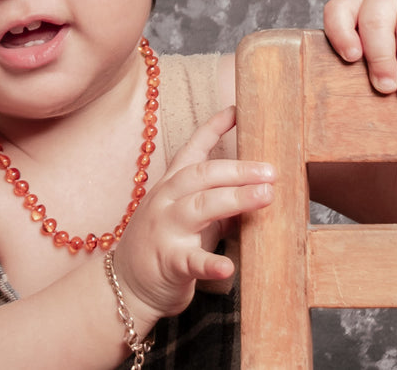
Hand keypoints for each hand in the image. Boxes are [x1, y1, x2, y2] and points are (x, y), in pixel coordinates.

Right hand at [111, 106, 274, 321]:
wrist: (125, 286)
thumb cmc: (163, 247)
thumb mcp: (188, 216)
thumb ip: (217, 201)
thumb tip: (257, 188)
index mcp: (171, 186)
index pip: (192, 149)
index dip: (214, 128)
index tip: (237, 110)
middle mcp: (166, 201)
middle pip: (202, 175)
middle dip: (238, 169)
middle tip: (271, 171)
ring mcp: (165, 230)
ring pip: (200, 206)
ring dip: (235, 199)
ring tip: (265, 196)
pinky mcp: (169, 262)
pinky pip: (191, 261)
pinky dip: (211, 264)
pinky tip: (229, 266)